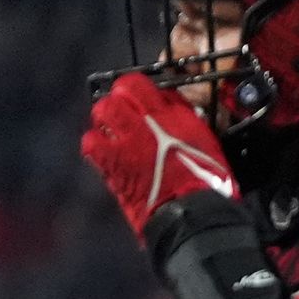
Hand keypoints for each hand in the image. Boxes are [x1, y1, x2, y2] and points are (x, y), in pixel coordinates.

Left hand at [80, 71, 240, 239]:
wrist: (192, 213)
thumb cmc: (208, 182)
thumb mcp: (204, 142)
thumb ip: (184, 122)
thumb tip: (173, 112)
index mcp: (173, 116)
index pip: (141, 84)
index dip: (134, 89)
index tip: (137, 100)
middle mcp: (148, 121)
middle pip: (119, 91)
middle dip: (117, 100)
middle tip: (121, 114)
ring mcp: (127, 140)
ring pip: (101, 111)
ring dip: (104, 119)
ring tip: (110, 131)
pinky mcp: (112, 163)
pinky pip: (91, 142)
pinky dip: (95, 144)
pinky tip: (103, 153)